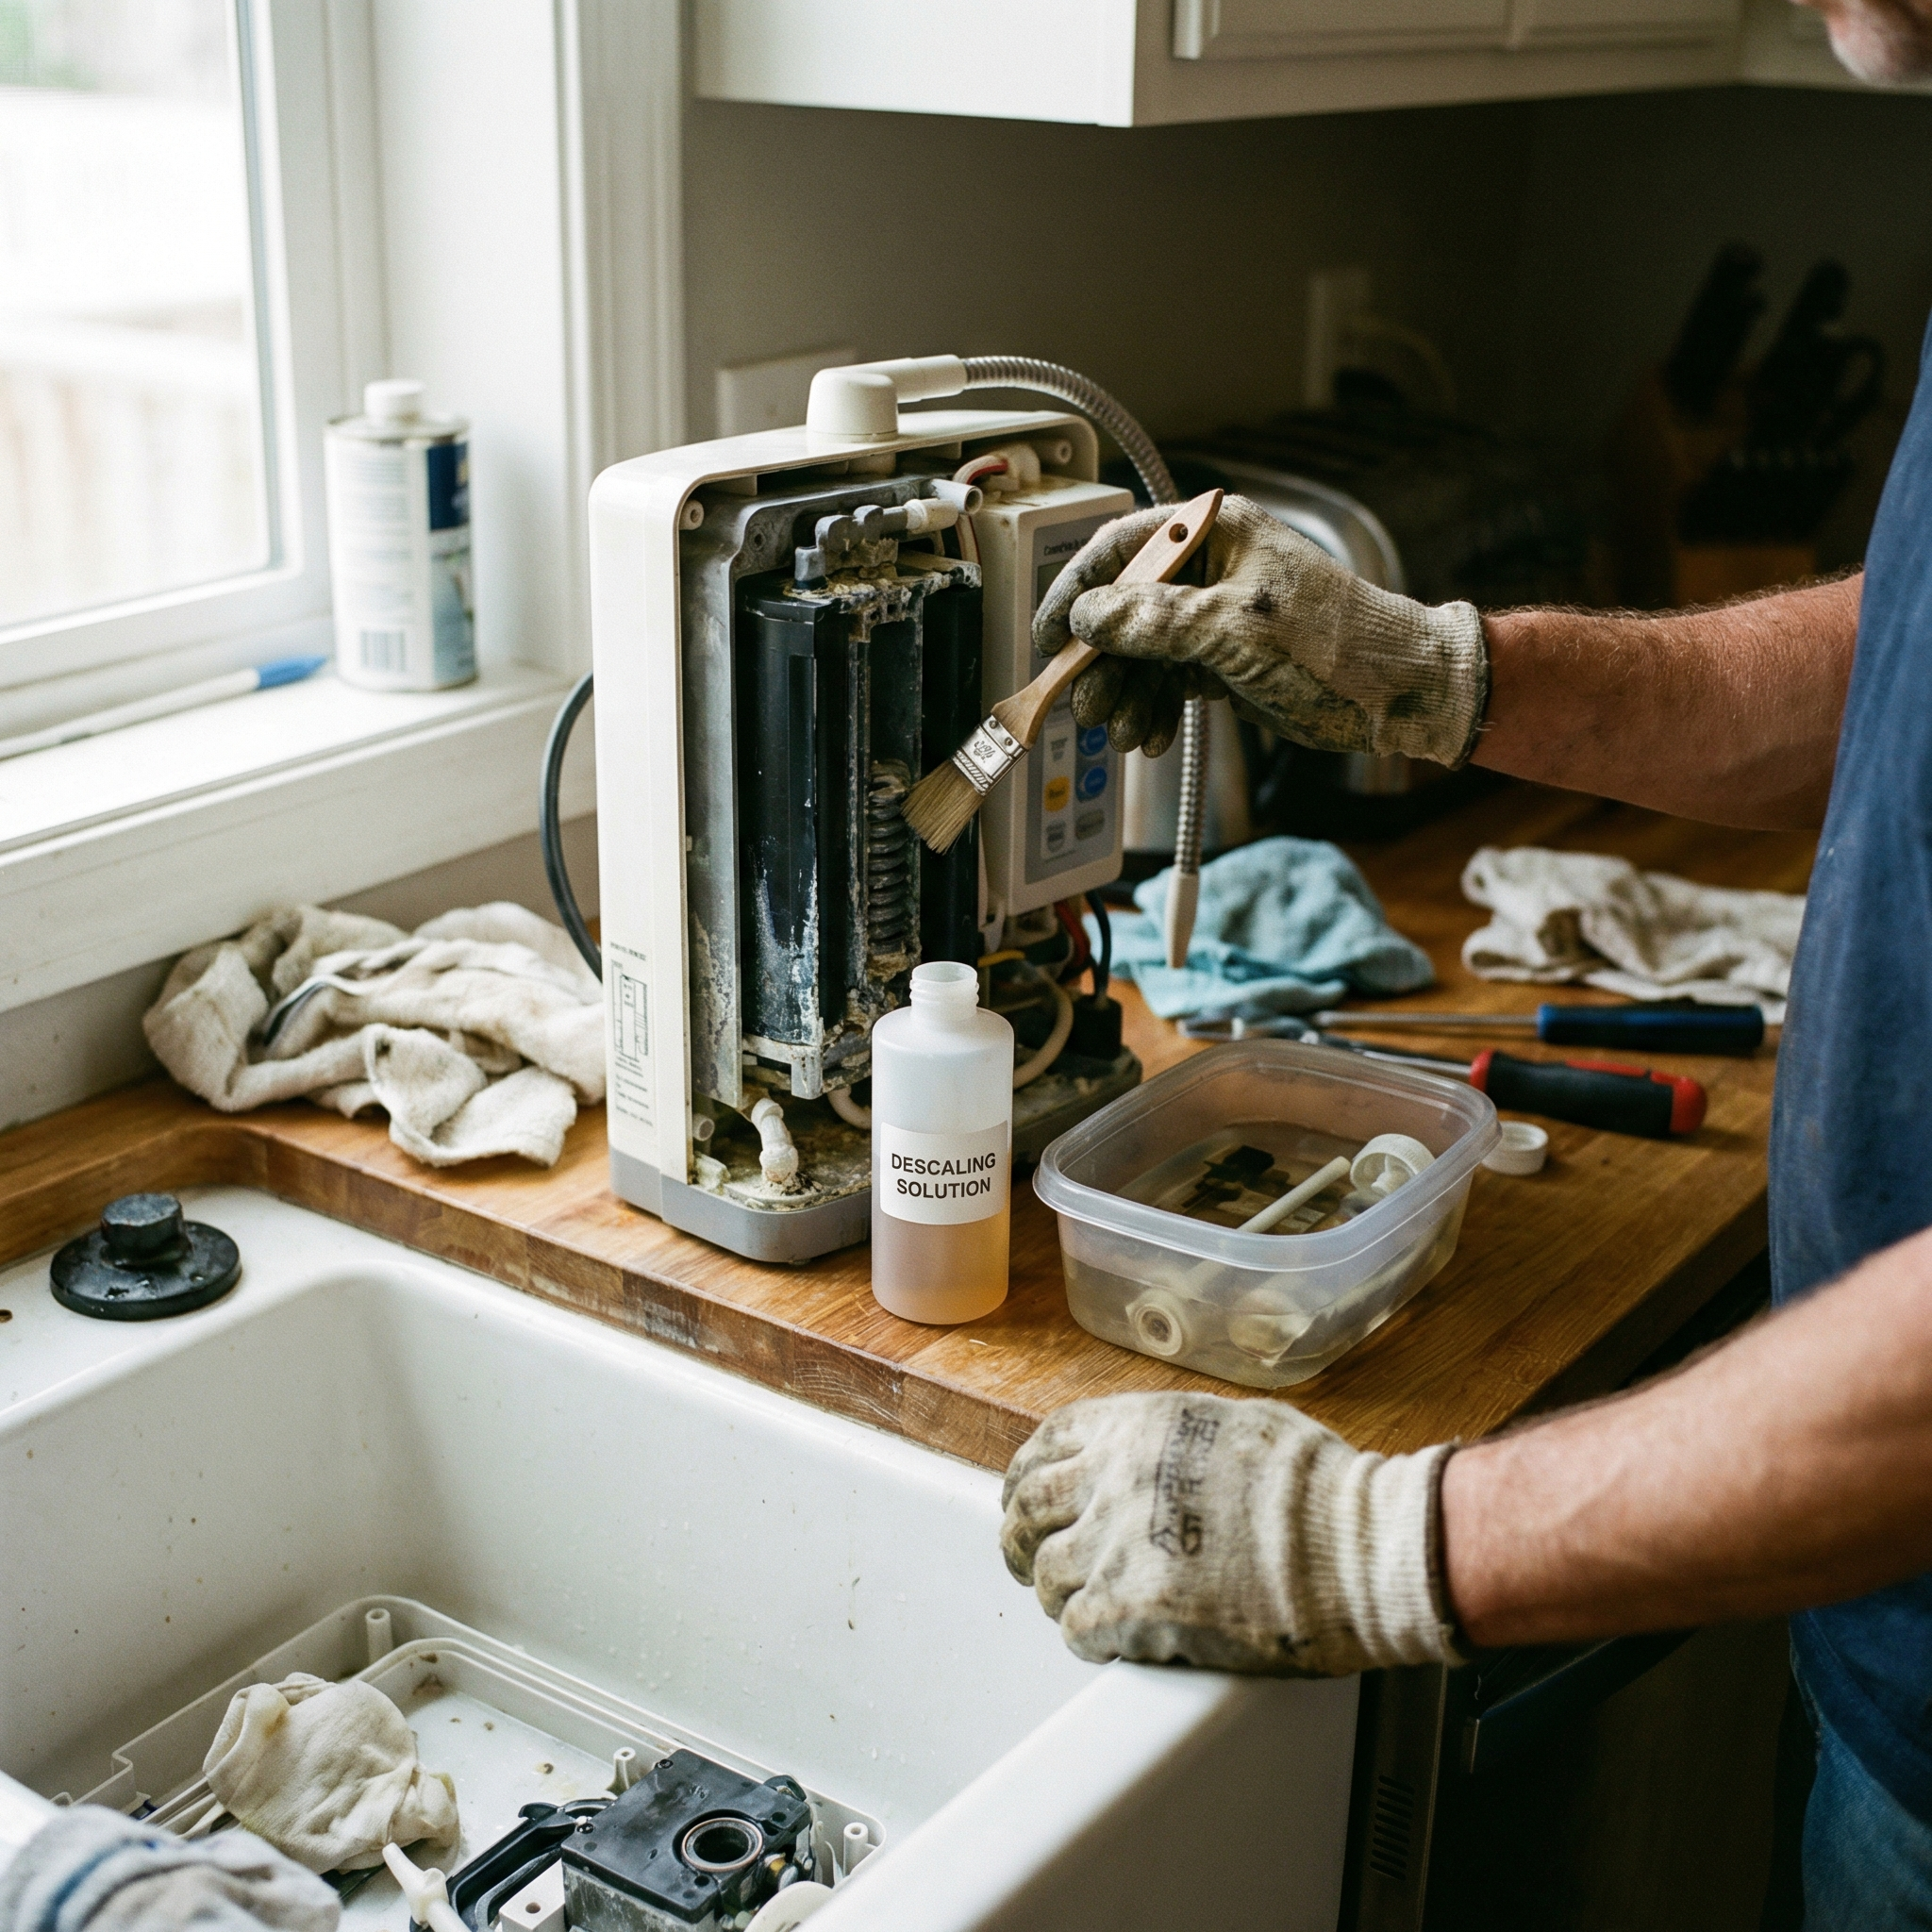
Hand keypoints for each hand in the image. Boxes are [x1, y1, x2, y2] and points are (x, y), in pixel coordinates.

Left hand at [1000, 1391, 1461, 1674]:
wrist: (1355, 1548)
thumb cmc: (1316, 1487)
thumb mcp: (1232, 1424)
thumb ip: (1173, 1441)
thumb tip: (1157, 1460)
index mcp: (1135, 1425)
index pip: (1046, 1443)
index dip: (1028, 1474)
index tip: (1025, 1495)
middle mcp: (1111, 1477)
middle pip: (1027, 1510)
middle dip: (1021, 1537)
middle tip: (1028, 1558)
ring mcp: (1115, 1544)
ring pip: (1046, 1574)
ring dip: (1058, 1592)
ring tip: (1079, 1604)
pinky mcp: (1130, 1610)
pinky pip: (1076, 1628)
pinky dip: (1086, 1637)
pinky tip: (1109, 1639)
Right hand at [1032, 496, 1488, 765]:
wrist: (1397, 694)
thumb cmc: (1338, 646)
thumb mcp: (1236, 631)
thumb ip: (1155, 622)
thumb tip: (1088, 616)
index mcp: (1215, 533)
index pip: (1120, 550)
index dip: (1076, 593)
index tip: (1049, 638)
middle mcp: (1210, 568)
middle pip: (1123, 609)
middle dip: (1102, 662)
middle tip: (1087, 702)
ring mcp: (1215, 616)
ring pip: (1142, 653)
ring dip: (1126, 695)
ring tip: (1123, 732)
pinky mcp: (1224, 659)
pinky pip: (1167, 681)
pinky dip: (1154, 709)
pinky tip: (1152, 736)